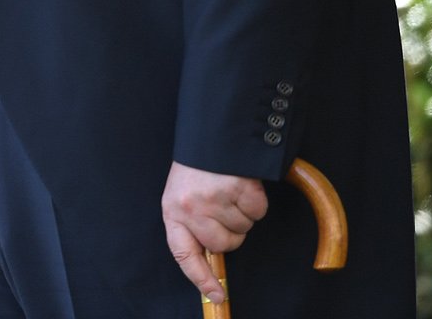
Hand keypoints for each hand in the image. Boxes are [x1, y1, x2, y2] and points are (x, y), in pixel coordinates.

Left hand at [160, 161, 267, 304]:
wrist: (210, 137)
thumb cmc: (196, 171)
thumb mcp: (182, 197)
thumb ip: (192, 226)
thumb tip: (211, 260)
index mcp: (173, 211)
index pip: (183, 254)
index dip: (201, 278)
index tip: (216, 295)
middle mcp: (191, 208)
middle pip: (224, 245)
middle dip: (231, 233)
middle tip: (222, 208)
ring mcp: (215, 199)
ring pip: (243, 229)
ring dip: (242, 214)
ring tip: (227, 191)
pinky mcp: (239, 188)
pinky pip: (258, 212)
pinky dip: (255, 202)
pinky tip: (241, 185)